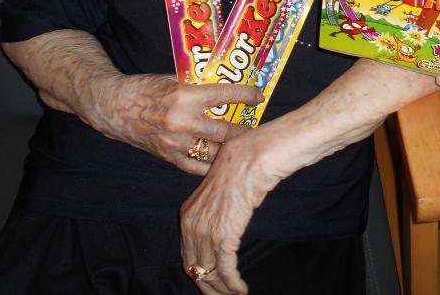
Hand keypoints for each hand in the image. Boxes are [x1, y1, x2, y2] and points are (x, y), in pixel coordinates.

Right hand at [86, 74, 263, 174]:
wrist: (114, 107)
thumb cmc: (144, 89)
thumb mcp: (173, 80)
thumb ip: (197, 88)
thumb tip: (224, 89)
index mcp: (185, 96)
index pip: (225, 95)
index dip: (246, 96)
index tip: (258, 97)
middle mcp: (183, 121)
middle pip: (225, 131)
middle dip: (244, 130)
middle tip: (256, 128)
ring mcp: (175, 142)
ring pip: (213, 151)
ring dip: (230, 149)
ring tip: (243, 146)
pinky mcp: (168, 156)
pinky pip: (196, 167)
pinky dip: (211, 165)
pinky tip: (223, 162)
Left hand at [179, 127, 285, 293]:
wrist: (252, 158)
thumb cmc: (243, 168)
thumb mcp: (221, 191)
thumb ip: (218, 210)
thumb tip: (228, 221)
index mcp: (187, 214)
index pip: (188, 253)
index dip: (199, 271)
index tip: (211, 282)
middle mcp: (191, 225)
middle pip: (194, 267)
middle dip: (208, 285)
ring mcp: (206, 232)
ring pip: (209, 272)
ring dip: (222, 289)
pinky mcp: (223, 237)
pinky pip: (225, 269)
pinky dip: (232, 284)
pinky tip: (241, 290)